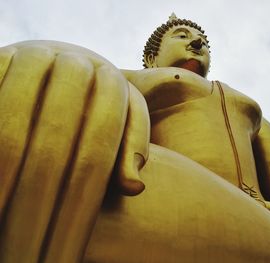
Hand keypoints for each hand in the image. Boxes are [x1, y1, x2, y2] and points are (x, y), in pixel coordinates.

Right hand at [0, 41, 131, 261]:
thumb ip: (131, 144)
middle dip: (38, 203)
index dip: (80, 203)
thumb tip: (134, 186)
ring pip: (14, 128)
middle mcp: (72, 62)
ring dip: (7, 181)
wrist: (62, 62)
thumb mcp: (123, 116)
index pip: (98, 148)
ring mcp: (30, 54)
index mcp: (108, 79)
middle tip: (28, 256)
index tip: (65, 253)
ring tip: (5, 235)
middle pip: (55, 144)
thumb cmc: (97, 99)